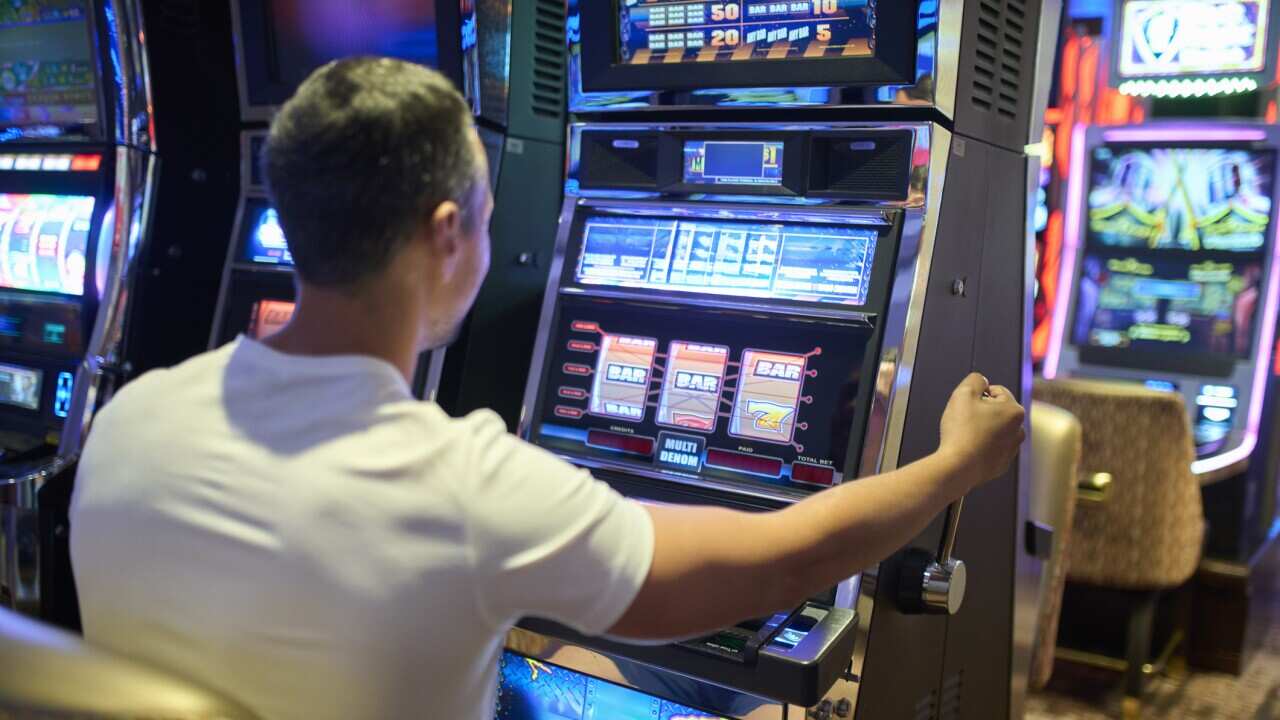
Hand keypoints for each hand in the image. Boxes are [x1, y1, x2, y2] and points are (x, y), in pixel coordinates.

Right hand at [938, 373, 1025, 490]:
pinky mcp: (1002, 464)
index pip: (996, 391)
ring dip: (982, 429)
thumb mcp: (963, 393)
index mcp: (1014, 411)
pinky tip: (969, 448)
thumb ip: (975, 379)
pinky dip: (981, 446)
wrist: (958, 466)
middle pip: (997, 411)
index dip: (977, 395)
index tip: (967, 406)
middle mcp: (1018, 430)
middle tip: (965, 420)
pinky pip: (991, 448)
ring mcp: (1012, 449)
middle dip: (981, 413)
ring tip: (966, 436)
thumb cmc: (962, 432)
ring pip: (994, 430)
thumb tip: (981, 380)